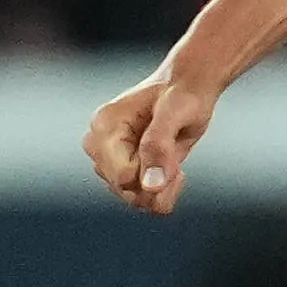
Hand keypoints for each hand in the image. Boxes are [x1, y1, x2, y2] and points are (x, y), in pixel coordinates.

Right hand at [85, 66, 217, 213]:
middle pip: (125, 190)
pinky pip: (138, 197)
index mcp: (104, 127)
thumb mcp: (176, 112)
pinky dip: (160, 192)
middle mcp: (98, 145)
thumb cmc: (182, 94)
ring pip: (132, 197)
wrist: (187, 89)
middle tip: (178, 162)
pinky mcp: (120, 168)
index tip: (174, 158)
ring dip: (161, 188)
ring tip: (175, 164)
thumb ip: (159, 146)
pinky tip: (172, 172)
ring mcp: (108, 159)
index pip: (122, 177)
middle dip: (158, 183)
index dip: (154, 175)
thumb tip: (150, 185)